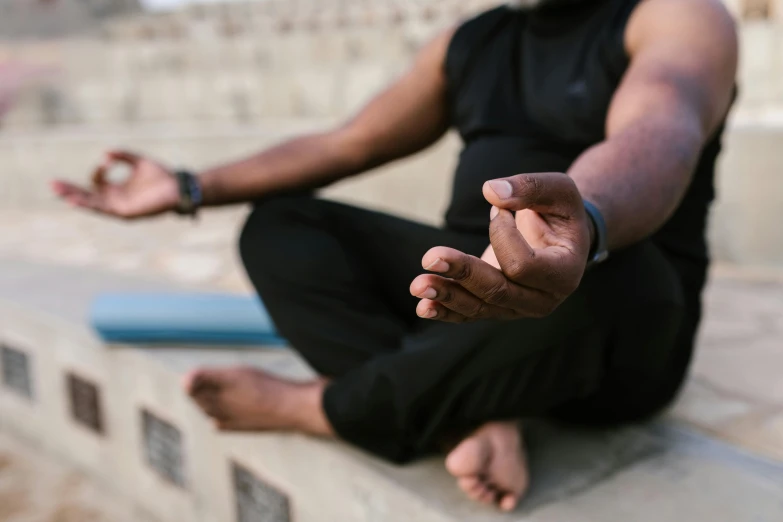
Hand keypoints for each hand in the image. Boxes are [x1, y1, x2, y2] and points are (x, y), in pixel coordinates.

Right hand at [51, 150, 179, 218]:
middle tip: (52, 184)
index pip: (97, 182)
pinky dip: (90, 205)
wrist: (179, 187)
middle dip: (70, 190)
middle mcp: (117, 199)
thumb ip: (123, 156)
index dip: (97, 171)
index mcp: (119, 189)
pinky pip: (104, 210)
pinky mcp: (126, 213)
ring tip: (59, 192)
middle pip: (88, 195)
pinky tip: (76, 201)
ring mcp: (120, 207)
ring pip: (92, 204)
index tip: (107, 161)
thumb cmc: (163, 176)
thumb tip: (105, 154)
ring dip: (75, 198)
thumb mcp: (139, 161)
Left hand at [410, 172, 591, 321]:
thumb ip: (530, 187)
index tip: (499, 209)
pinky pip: (469, 314)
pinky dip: (444, 310)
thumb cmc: (561, 212)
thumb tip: (490, 191)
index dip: (502, 234)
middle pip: (497, 292)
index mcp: (564, 274)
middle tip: (429, 257)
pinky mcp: (496, 308)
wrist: (559, 238)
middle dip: (463, 273)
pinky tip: (422, 306)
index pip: (523, 265)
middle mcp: (542, 300)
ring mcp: (517, 308)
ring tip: (417, 285)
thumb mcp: (559, 191)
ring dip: (446, 295)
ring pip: (478, 308)